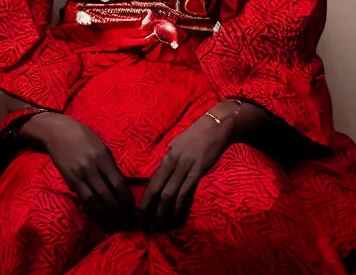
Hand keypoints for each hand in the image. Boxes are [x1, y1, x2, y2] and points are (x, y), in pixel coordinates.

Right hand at [21, 112, 134, 227]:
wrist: (57, 131)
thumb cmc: (82, 135)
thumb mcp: (101, 145)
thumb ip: (109, 163)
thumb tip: (120, 182)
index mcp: (102, 156)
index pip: (118, 182)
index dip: (126, 198)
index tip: (132, 208)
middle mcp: (91, 167)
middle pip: (108, 194)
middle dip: (118, 210)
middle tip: (126, 221)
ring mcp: (79, 175)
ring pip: (94, 200)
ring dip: (105, 213)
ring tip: (114, 222)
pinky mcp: (69, 180)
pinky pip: (82, 198)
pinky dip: (91, 208)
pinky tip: (98, 215)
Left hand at [140, 108, 234, 231]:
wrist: (216, 126)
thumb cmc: (198, 134)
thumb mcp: (178, 145)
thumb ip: (170, 160)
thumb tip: (164, 175)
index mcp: (166, 157)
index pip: (151, 183)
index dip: (144, 202)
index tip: (140, 217)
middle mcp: (172, 163)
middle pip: (157, 191)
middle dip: (150, 212)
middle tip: (147, 228)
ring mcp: (185, 167)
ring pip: (169, 194)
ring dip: (164, 213)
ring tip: (161, 228)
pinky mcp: (198, 170)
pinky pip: (186, 192)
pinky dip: (180, 206)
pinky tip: (177, 217)